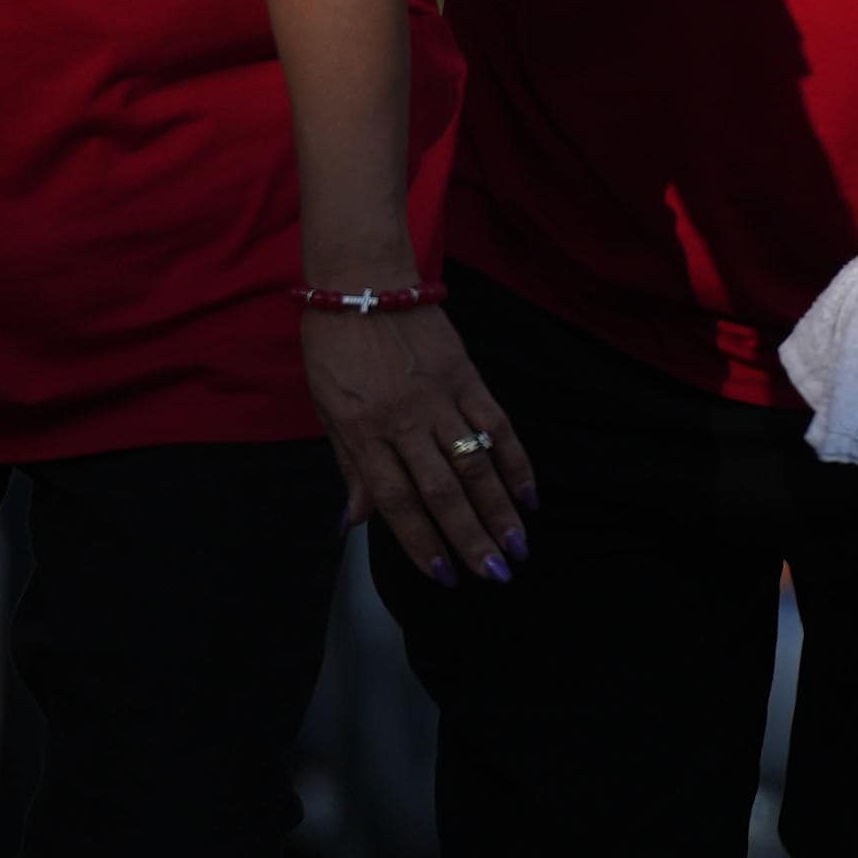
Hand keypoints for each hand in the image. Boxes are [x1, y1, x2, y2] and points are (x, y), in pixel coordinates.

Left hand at [307, 302, 534, 585]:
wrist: (362, 281)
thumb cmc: (335, 346)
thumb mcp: (327, 408)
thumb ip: (349, 465)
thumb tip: (351, 522)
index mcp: (363, 431)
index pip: (396, 499)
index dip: (421, 542)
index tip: (444, 576)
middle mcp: (404, 419)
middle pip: (444, 490)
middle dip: (471, 539)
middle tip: (495, 576)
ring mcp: (440, 397)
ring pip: (477, 464)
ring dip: (500, 510)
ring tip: (518, 548)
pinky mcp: (467, 376)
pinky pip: (498, 425)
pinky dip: (517, 462)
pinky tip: (530, 496)